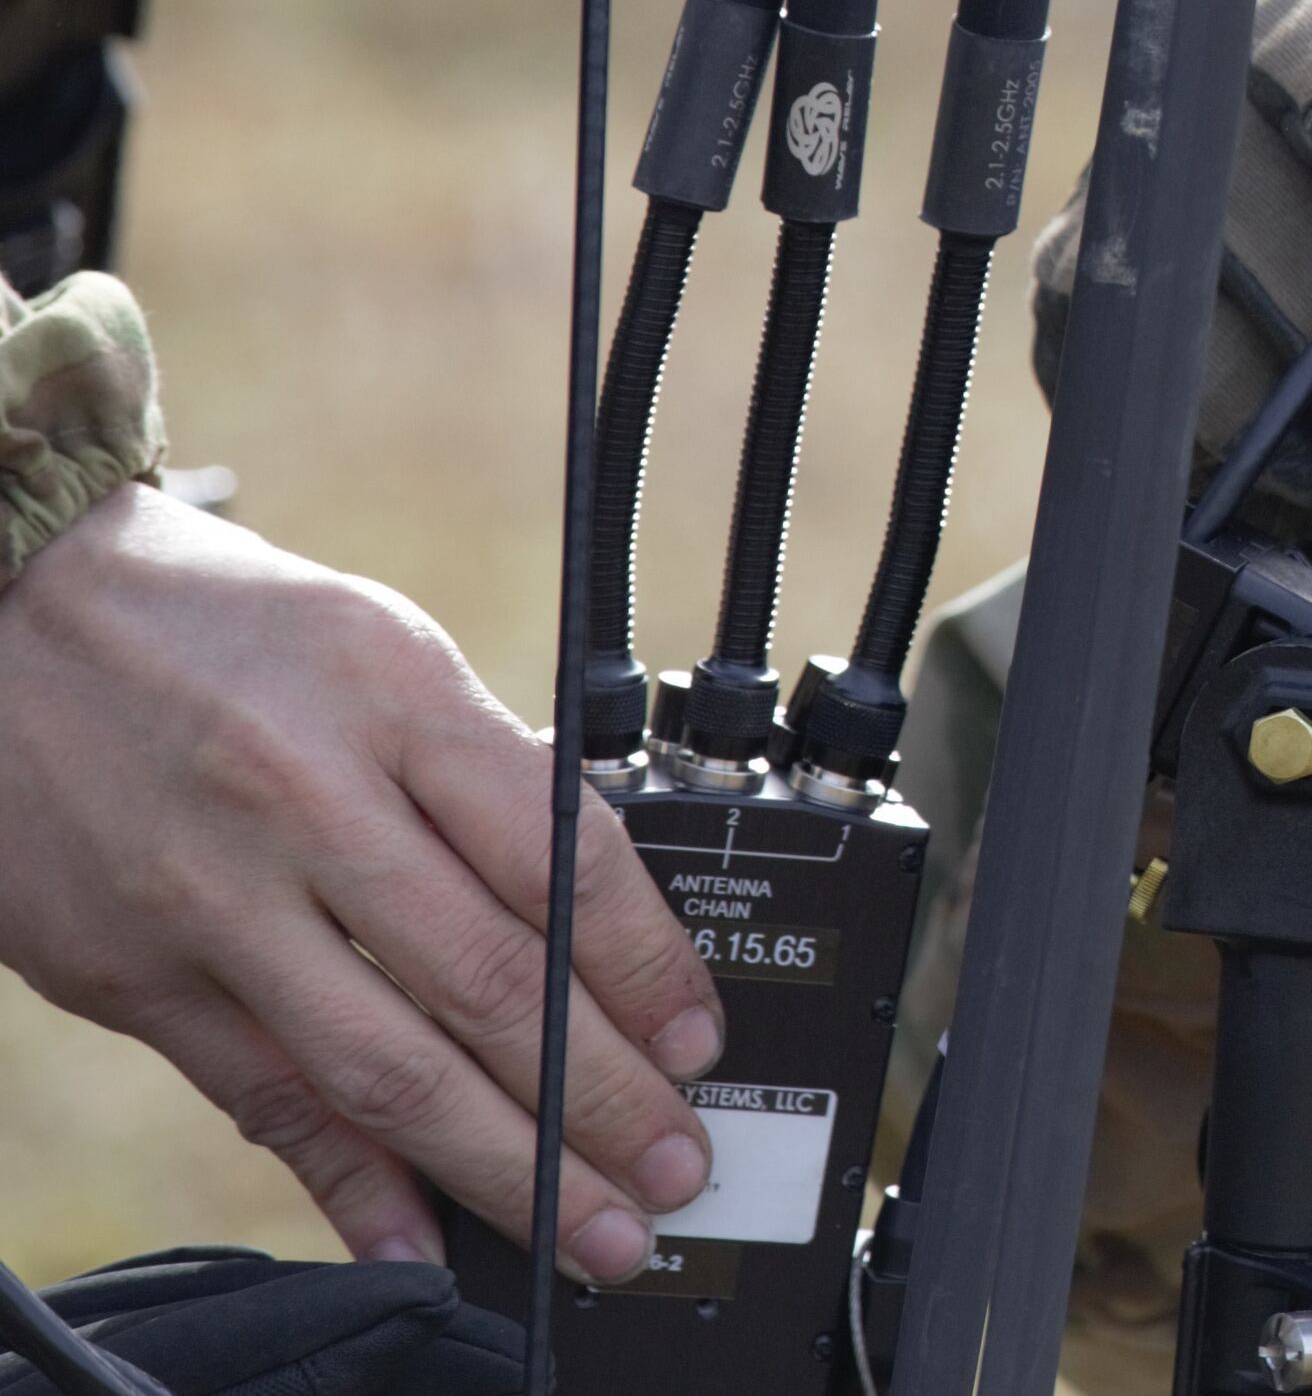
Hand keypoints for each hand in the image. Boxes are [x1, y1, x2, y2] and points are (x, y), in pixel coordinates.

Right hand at [0, 487, 726, 1277]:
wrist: (17, 613)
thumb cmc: (226, 628)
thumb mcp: (384, 649)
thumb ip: (479, 772)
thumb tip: (585, 910)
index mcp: (395, 698)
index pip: (560, 857)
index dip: (647, 969)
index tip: (699, 1040)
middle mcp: (307, 800)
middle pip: (489, 981)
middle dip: (600, 1098)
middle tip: (676, 1165)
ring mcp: (214, 900)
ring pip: (384, 1065)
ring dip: (501, 1166)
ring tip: (590, 1225)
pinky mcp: (133, 977)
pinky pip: (264, 1098)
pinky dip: (349, 1186)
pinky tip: (418, 1242)